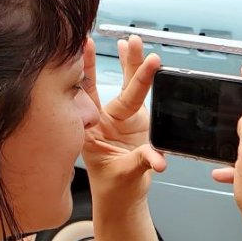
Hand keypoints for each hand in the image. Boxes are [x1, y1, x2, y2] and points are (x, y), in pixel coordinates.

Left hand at [82, 36, 166, 208]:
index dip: (86, 70)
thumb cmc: (113, 189)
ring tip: (134, 42)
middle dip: (124, 63)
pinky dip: (144, 79)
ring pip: (129, 86)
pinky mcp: (137, 121)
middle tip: (132, 42)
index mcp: (91, 129)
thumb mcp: (124, 176)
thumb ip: (141, 163)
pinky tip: (146, 62)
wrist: (121, 199)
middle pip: (114, 84)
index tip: (84, 47)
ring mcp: (122, 119)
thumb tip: (157, 159)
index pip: (89, 95)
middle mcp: (105, 119)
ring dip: (133, 64)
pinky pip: (141, 95)